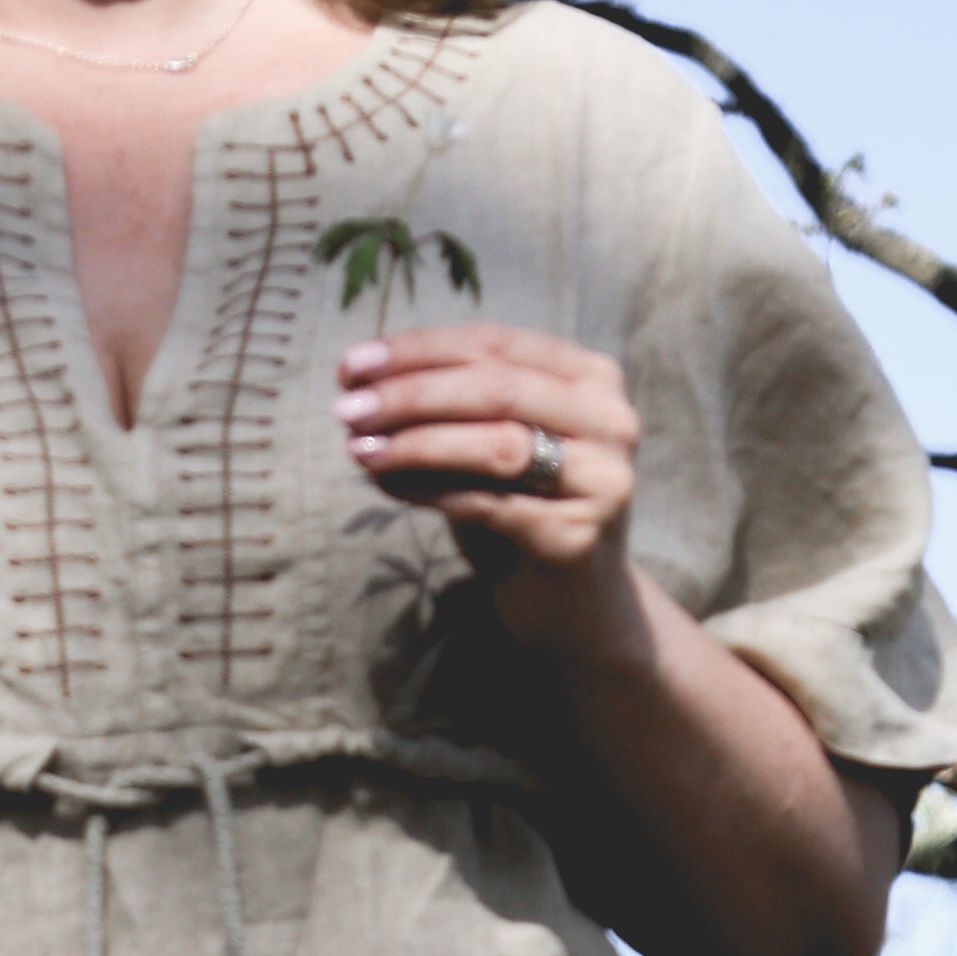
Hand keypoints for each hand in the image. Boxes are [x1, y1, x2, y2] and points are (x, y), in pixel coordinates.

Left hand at [335, 324, 645, 664]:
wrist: (576, 611)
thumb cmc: (525, 519)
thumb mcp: (487, 453)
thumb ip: (446, 415)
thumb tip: (361, 388)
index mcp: (590, 379)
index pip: (495, 344)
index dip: (420, 349)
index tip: (353, 363)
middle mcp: (609, 420)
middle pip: (495, 387)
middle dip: (411, 392)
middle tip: (347, 405)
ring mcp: (601, 479)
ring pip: (497, 442)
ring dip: (417, 441)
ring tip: (359, 448)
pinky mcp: (577, 538)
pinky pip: (491, 504)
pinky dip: (432, 492)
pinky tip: (388, 486)